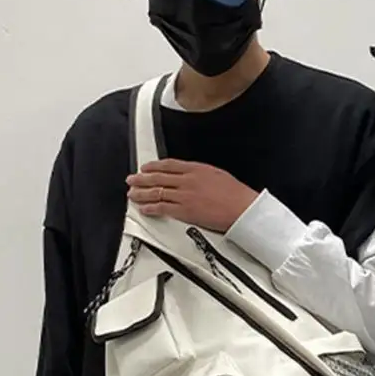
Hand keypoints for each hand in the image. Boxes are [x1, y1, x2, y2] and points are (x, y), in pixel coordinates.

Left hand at [127, 159, 258, 232]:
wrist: (242, 208)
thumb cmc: (236, 194)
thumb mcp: (218, 174)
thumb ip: (202, 174)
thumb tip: (192, 175)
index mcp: (196, 169)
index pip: (169, 165)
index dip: (154, 166)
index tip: (146, 168)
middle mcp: (187, 180)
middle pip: (158, 177)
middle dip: (142, 179)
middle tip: (132, 180)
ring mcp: (184, 195)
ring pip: (157, 192)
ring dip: (142, 193)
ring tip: (133, 194)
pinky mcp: (184, 211)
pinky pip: (163, 208)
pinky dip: (151, 208)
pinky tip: (144, 208)